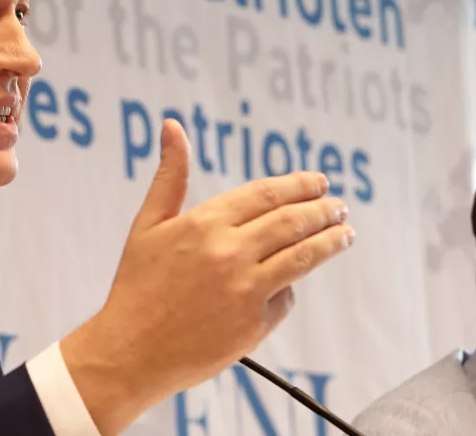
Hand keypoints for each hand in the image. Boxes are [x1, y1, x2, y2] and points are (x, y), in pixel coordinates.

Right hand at [60, 119, 353, 434]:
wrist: (130, 351)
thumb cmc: (136, 284)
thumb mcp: (148, 224)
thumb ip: (169, 175)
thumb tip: (172, 125)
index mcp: (203, 223)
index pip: (266, 194)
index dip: (299, 185)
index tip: (320, 183)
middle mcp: (229, 252)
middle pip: (293, 222)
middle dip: (324, 211)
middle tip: (339, 206)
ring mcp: (245, 290)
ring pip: (303, 257)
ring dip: (330, 242)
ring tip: (345, 234)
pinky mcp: (254, 325)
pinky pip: (285, 297)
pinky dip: (289, 287)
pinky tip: (290, 282)